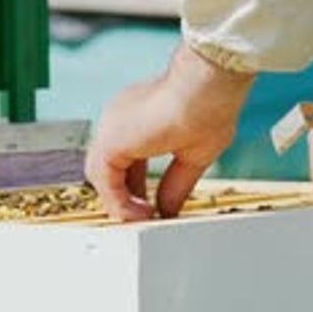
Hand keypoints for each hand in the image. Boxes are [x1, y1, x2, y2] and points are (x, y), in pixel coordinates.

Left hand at [85, 43, 254, 220]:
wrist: (207, 92)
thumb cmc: (210, 109)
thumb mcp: (193, 155)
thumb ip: (175, 184)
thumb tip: (168, 208)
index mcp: (140, 115)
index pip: (128, 155)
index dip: (137, 184)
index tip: (152, 203)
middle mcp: (121, 118)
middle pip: (111, 165)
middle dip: (127, 194)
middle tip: (146, 216)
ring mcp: (112, 127)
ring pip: (102, 174)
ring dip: (121, 203)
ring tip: (145, 219)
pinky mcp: (109, 141)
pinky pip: (104, 182)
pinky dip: (119, 203)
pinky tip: (142, 214)